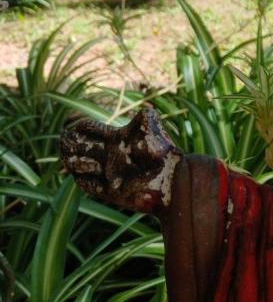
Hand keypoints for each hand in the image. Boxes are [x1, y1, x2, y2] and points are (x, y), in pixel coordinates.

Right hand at [60, 106, 181, 212]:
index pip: (87, 129)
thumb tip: (145, 111)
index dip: (79, 127)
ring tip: (97, 165)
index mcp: (116, 138)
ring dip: (78, 163)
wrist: (172, 181)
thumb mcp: (153, 133)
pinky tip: (94, 176)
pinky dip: (84, 180)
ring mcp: (108, 172)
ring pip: (77, 165)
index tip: (77, 129)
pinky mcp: (110, 190)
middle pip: (77, 146)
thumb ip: (147, 120)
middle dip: (72, 145)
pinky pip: (87, 185)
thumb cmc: (162, 155)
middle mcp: (109, 155)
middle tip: (80, 148)